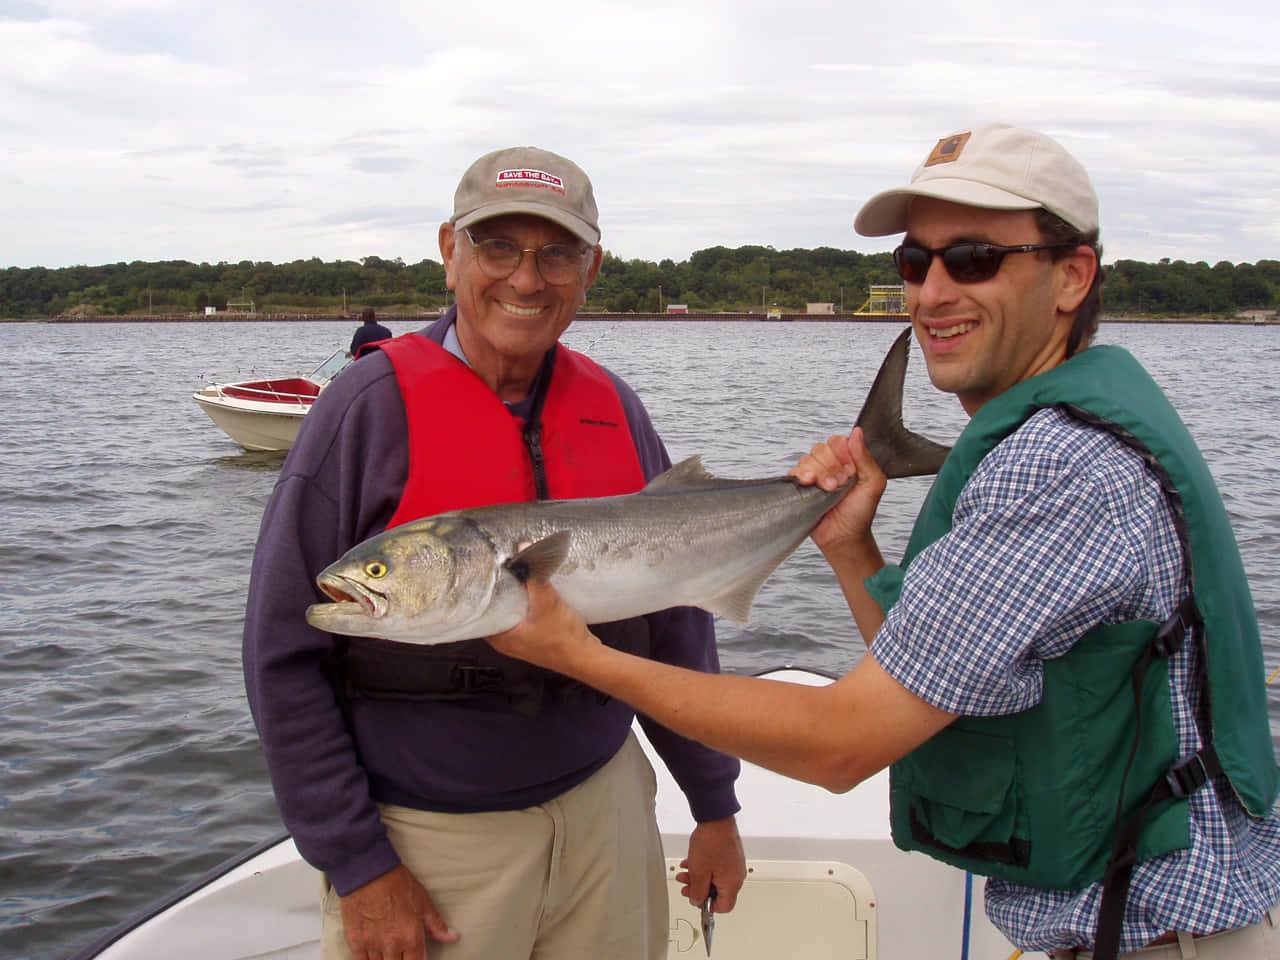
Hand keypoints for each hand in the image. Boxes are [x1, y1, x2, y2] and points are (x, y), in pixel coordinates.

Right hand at [340, 864, 458, 959]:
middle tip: (401, 952)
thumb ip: (436, 924)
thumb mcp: (423, 901)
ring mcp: (372, 945)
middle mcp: (392, 945)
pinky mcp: (355, 941)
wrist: (368, 871)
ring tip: (389, 952)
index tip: (415, 957)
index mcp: (411, 936)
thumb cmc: (397, 883)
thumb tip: (452, 936)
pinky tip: (373, 954)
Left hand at [487, 576, 598, 673]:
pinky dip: (526, 608)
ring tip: (518, 583)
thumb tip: (525, 553)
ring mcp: (521, 642)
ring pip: (510, 615)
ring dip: (515, 600)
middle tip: (503, 576)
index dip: (482, 593)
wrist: (586, 657)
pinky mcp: (535, 640)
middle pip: (495, 611)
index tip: (486, 578)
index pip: (479, 613)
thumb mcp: (547, 603)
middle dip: (500, 593)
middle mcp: (507, 643)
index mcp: (501, 638)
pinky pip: (523, 620)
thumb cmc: (564, 642)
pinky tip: (534, 598)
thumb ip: (535, 576)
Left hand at [676, 816, 746, 910]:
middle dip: (699, 888)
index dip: (708, 906)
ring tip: (685, 871)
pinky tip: (692, 861)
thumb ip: (698, 891)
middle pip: (718, 891)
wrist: (716, 817)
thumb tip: (698, 901)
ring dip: (699, 876)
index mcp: (733, 883)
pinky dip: (704, 867)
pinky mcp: (731, 854)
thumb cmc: (711, 842)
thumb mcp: (699, 872)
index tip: (697, 900)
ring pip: (715, 877)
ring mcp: (735, 863)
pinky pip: (717, 866)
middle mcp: (737, 875)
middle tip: (686, 885)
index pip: (724, 906)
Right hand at [789, 426, 886, 556]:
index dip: (842, 454)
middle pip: (821, 448)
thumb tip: (857, 432)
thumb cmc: (860, 513)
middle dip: (831, 467)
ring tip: (828, 490)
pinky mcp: (800, 486)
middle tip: (839, 484)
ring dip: (819, 474)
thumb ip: (865, 457)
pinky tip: (809, 483)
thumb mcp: (873, 483)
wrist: (845, 537)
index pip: (838, 441)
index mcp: (848, 460)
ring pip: (808, 458)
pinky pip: (794, 470)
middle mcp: (830, 465)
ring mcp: (815, 475)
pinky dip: (801, 475)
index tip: (850, 471)